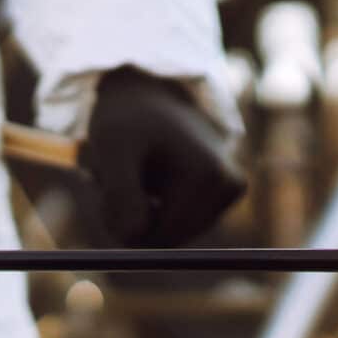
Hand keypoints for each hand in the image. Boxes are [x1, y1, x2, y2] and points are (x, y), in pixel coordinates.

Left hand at [80, 68, 245, 247]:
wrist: (148, 97)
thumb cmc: (127, 120)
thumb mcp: (113, 148)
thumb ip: (120, 193)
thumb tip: (132, 237)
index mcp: (210, 175)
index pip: (163, 237)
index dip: (126, 227)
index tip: (107, 194)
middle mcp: (230, 186)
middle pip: (171, 239)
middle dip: (138, 220)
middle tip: (115, 184)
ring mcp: (231, 192)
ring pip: (175, 234)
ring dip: (146, 214)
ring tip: (138, 174)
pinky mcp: (225, 196)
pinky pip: (182, 223)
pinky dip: (159, 208)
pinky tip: (155, 176)